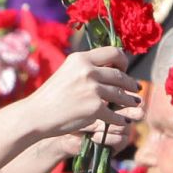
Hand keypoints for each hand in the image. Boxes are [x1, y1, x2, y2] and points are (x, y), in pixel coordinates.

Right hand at [27, 46, 141, 144]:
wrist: (37, 114)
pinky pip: (115, 114)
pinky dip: (120, 118)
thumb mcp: (67, 72)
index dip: (124, 61)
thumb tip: (109, 67)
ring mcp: (92, 89)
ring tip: (134, 103)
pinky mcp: (95, 108)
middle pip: (120, 75)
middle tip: (136, 88)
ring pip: (121, 95)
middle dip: (131, 83)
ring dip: (130, 101)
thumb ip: (86, 68)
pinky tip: (123, 120)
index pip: (113, 52)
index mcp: (81, 58)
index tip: (125, 69)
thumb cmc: (51, 95)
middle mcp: (88, 71)